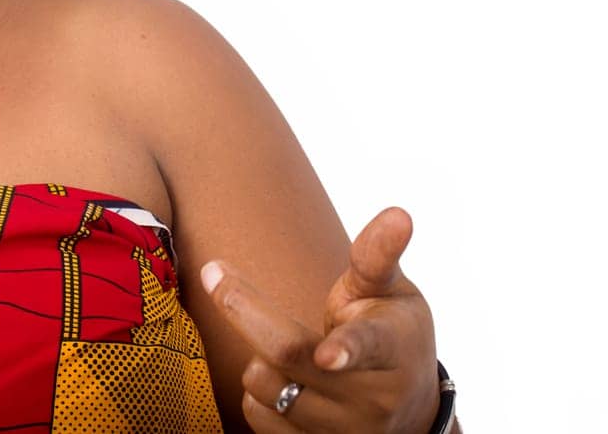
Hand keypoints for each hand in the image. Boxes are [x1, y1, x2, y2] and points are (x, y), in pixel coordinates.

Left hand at [199, 206, 441, 432]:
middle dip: (244, 311)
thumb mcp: (390, 293)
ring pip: (265, 388)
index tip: (328, 355)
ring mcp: (344, 432)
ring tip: (282, 347)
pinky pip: (257, 418)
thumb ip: (378, 256)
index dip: (346, 350)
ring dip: (257, 358)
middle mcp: (370, 398)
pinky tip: (279, 378)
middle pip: (287, 356)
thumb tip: (397, 214)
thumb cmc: (391, 333)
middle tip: (217, 273)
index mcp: (392, 350)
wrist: (409, 407)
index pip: (367, 347)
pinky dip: (256, 393)